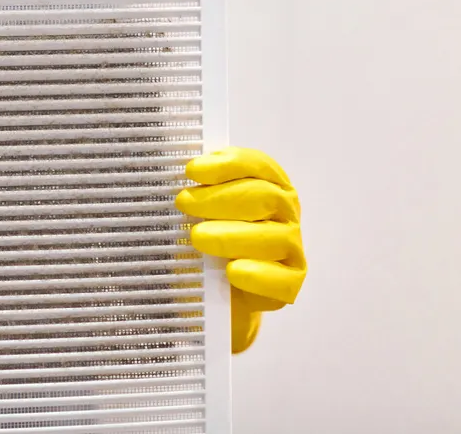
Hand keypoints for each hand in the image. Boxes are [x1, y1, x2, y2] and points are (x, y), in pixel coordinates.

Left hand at [175, 147, 305, 353]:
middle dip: (221, 197)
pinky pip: (281, 280)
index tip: (191, 170)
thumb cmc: (209, 242)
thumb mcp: (198, 214)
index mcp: (269, 186)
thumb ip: (195, 193)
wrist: (219, 296)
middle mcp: (286, 215)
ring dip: (232, 235)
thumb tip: (168, 177)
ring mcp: (291, 250)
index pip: (257, 165)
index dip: (226, 164)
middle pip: (265, 196)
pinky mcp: (289, 285)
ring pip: (274, 237)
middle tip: (184, 202)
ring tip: (198, 237)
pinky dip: (256, 274)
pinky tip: (231, 271)